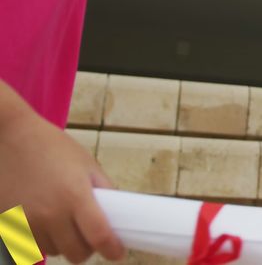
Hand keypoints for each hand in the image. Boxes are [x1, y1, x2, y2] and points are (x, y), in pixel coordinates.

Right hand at [0, 111, 123, 261]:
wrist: (11, 138)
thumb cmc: (53, 147)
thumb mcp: (87, 164)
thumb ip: (104, 190)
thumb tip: (119, 213)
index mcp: (75, 197)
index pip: (99, 237)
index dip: (112, 250)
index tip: (118, 253)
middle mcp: (50, 214)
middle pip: (76, 253)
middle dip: (88, 248)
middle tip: (90, 235)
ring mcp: (27, 221)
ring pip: (54, 251)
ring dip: (64, 243)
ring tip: (65, 222)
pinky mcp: (9, 222)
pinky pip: (31, 244)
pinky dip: (42, 239)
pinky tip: (45, 222)